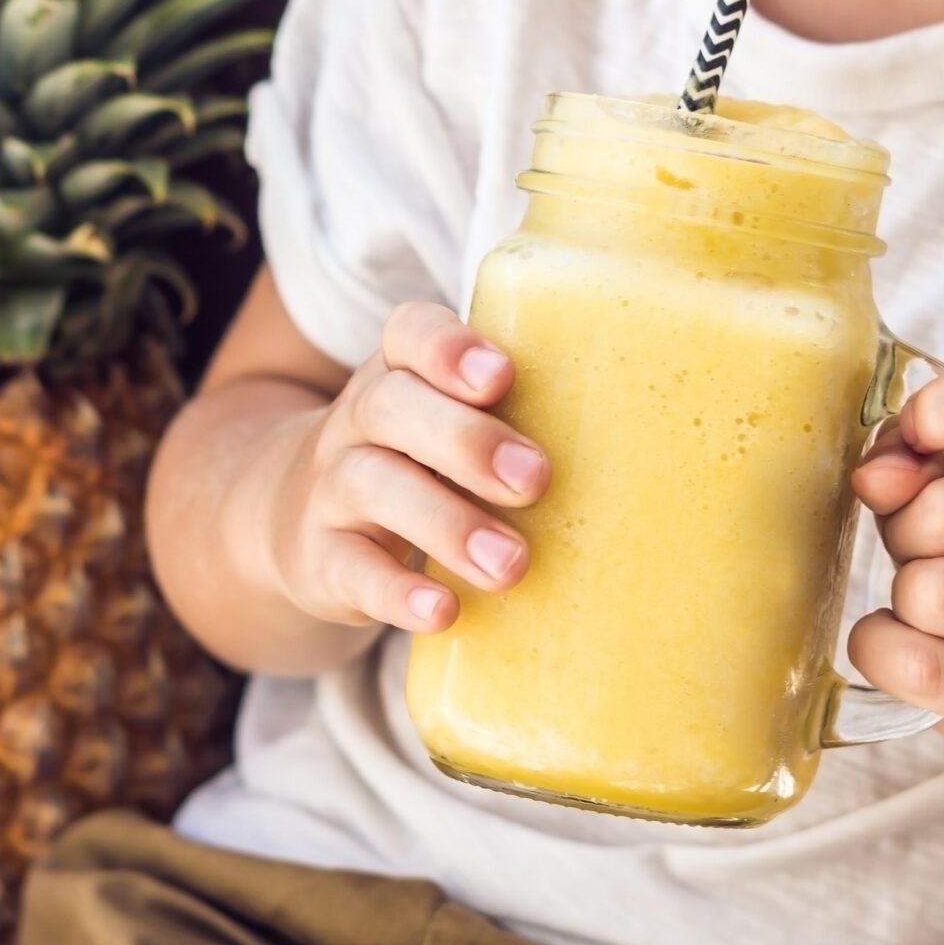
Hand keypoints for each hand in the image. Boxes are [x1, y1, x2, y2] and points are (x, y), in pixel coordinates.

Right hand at [267, 303, 550, 633]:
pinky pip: (351, 571)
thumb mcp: (443, 423)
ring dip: (448, 525)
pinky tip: (443, 610)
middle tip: (534, 479)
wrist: (293, 519)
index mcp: (398, 374)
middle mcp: (357, 422)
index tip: (500, 376)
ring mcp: (331, 491)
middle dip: (466, 441)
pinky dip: (397, 593)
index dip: (449, 348)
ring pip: (374, 488)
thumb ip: (514, 420)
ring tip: (511, 564)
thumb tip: (650, 444)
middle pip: (394, 409)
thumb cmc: (413, 462)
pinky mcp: (320, 560)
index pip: (409, 334)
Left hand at [848, 358, 943, 751]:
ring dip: (902, 593)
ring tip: (930, 592)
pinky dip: (884, 649)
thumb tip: (877, 478)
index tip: (919, 436)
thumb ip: (907, 446)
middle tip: (925, 542)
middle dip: (904, 527)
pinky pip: (922, 667)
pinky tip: (909, 638)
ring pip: (934, 595)